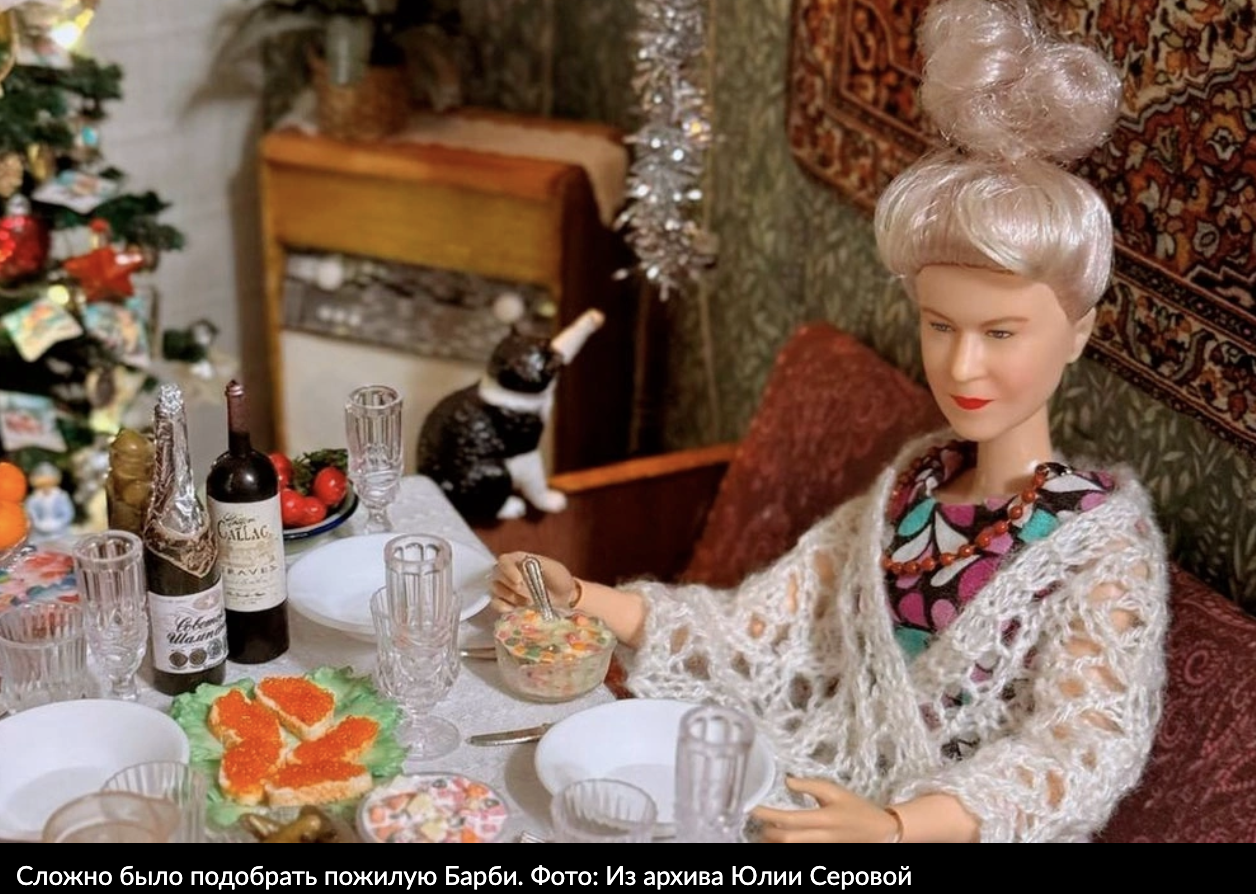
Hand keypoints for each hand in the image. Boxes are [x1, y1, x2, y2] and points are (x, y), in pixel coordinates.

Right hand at [491, 551, 578, 612]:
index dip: (508, 570)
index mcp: (520, 559)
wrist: (565, 597)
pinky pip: (495, 602)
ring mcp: (506, 586)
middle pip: (498, 576)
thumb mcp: (554, 568)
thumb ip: (539, 565)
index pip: (504, 560)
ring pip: (495, 589)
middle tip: (529, 596)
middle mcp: (509, 571)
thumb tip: (523, 566)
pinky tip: (513, 609)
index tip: (518, 581)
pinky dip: (502, 607)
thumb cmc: (560, 579)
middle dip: (512, 588)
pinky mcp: (507, 600)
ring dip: (511, 598)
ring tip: (528, 602)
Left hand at [751, 776, 899, 842]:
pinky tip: (776, 837)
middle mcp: (819, 838)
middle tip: (755, 819)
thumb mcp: (835, 791)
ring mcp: (820, 848)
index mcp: (823, 820)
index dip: (766, 815)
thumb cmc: (856, 808)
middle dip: (765, 832)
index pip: (788, 820)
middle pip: (784, 840)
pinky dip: (784, 845)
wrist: (879, 832)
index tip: (751, 807)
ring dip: (772, 842)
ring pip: (789, 850)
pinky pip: (798, 850)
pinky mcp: (821, 852)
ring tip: (762, 829)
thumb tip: (786, 781)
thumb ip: (809, 786)